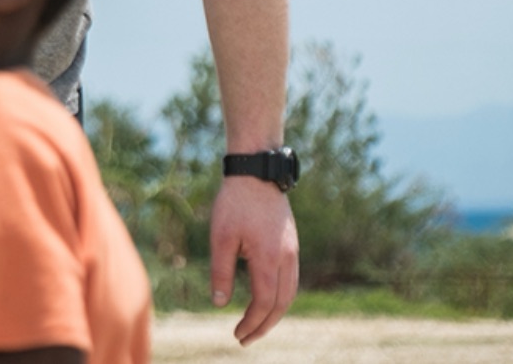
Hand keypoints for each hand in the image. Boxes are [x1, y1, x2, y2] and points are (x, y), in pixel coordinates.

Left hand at [209, 176, 298, 344]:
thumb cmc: (234, 202)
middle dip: (265, 325)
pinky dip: (280, 296)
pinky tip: (267, 299)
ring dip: (275, 313)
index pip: (264, 302)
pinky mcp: (291, 244)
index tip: (237, 334)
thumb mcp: (220, 236)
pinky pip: (291, 279)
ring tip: (257, 324)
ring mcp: (292, 251)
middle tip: (246, 338)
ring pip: (290, 293)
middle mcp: (287, 258)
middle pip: (282, 303)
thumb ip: (221, 271)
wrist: (257, 172)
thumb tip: (220, 303)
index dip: (252, 322)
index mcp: (268, 258)